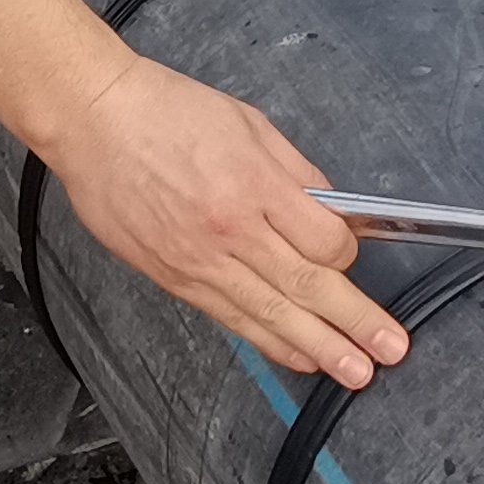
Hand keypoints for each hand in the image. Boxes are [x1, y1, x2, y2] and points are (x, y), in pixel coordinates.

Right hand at [32, 55, 409, 391]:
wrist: (93, 121)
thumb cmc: (164, 110)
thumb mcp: (248, 123)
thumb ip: (294, 171)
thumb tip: (328, 208)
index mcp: (255, 185)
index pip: (324, 241)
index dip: (348, 255)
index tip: (354, 257)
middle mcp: (231, 230)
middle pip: (308, 287)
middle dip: (356, 324)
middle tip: (390, 351)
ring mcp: (200, 261)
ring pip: (272, 315)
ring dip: (319, 347)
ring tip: (355, 373)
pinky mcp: (175, 278)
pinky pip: (232, 318)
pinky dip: (268, 342)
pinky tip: (296, 356)